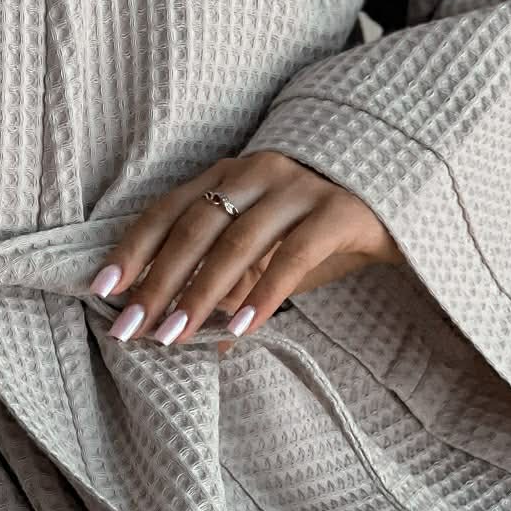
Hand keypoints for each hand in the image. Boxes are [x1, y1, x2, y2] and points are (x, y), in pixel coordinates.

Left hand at [91, 149, 403, 352]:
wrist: (409, 196)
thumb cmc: (327, 228)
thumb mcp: (273, 254)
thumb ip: (234, 286)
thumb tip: (197, 338)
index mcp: (231, 174)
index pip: (169, 209)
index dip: (133, 248)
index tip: (101, 288)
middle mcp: (259, 171)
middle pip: (195, 227)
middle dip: (157, 281)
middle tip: (131, 327)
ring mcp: (301, 187)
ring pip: (238, 242)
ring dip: (201, 293)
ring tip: (174, 336)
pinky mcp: (341, 211)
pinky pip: (294, 255)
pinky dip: (264, 294)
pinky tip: (242, 329)